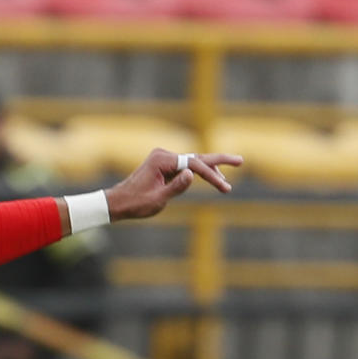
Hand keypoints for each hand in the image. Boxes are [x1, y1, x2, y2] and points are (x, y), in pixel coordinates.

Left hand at [105, 149, 243, 220]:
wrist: (116, 203)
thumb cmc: (135, 204)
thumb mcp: (157, 200)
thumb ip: (175, 187)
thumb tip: (192, 175)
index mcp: (162, 160)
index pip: (194, 165)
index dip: (212, 176)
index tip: (225, 187)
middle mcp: (164, 155)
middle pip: (197, 157)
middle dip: (219, 161)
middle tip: (241, 160)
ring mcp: (163, 158)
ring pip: (193, 162)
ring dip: (210, 169)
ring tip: (229, 175)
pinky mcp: (162, 164)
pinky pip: (185, 166)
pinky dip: (199, 172)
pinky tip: (212, 177)